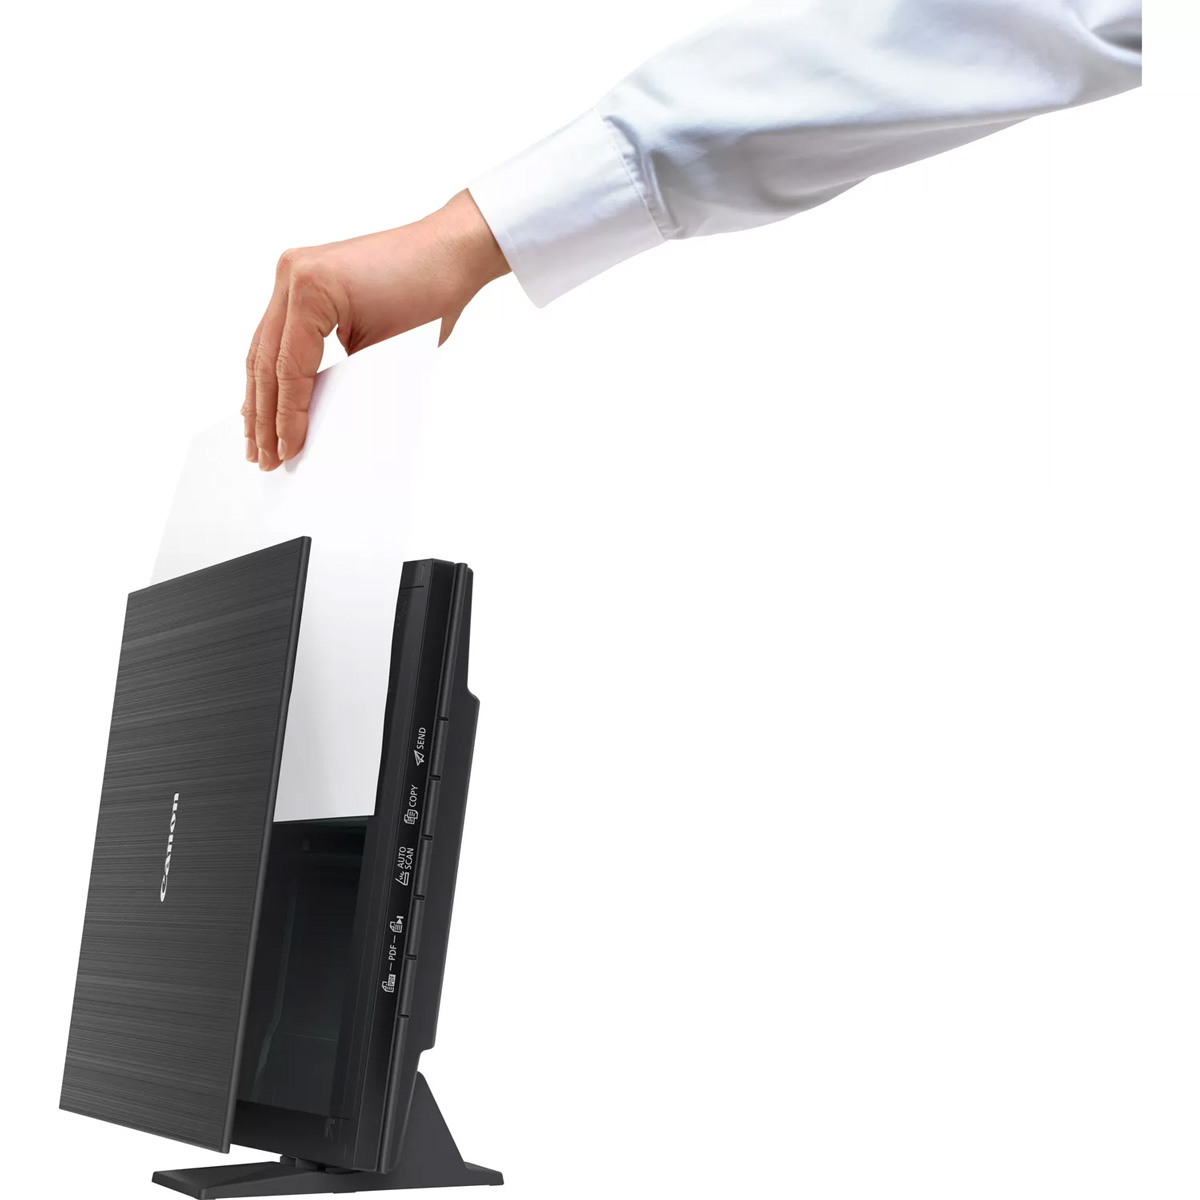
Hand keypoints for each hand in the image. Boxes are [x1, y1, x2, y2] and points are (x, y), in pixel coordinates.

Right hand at [243, 189, 508, 469]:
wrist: (448, 251)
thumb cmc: (430, 293)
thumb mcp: (388, 350)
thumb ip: (346, 383)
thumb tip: (318, 426)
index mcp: (311, 288)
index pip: (289, 369)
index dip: (286, 417)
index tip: (285, 452)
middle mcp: (291, 274)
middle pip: (264, 360)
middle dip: (263, 415)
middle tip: (262, 457)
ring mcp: (291, 272)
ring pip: (261, 348)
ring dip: (258, 396)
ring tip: (254, 440)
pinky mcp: (300, 278)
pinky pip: (276, 333)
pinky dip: (271, 369)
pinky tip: (261, 401)